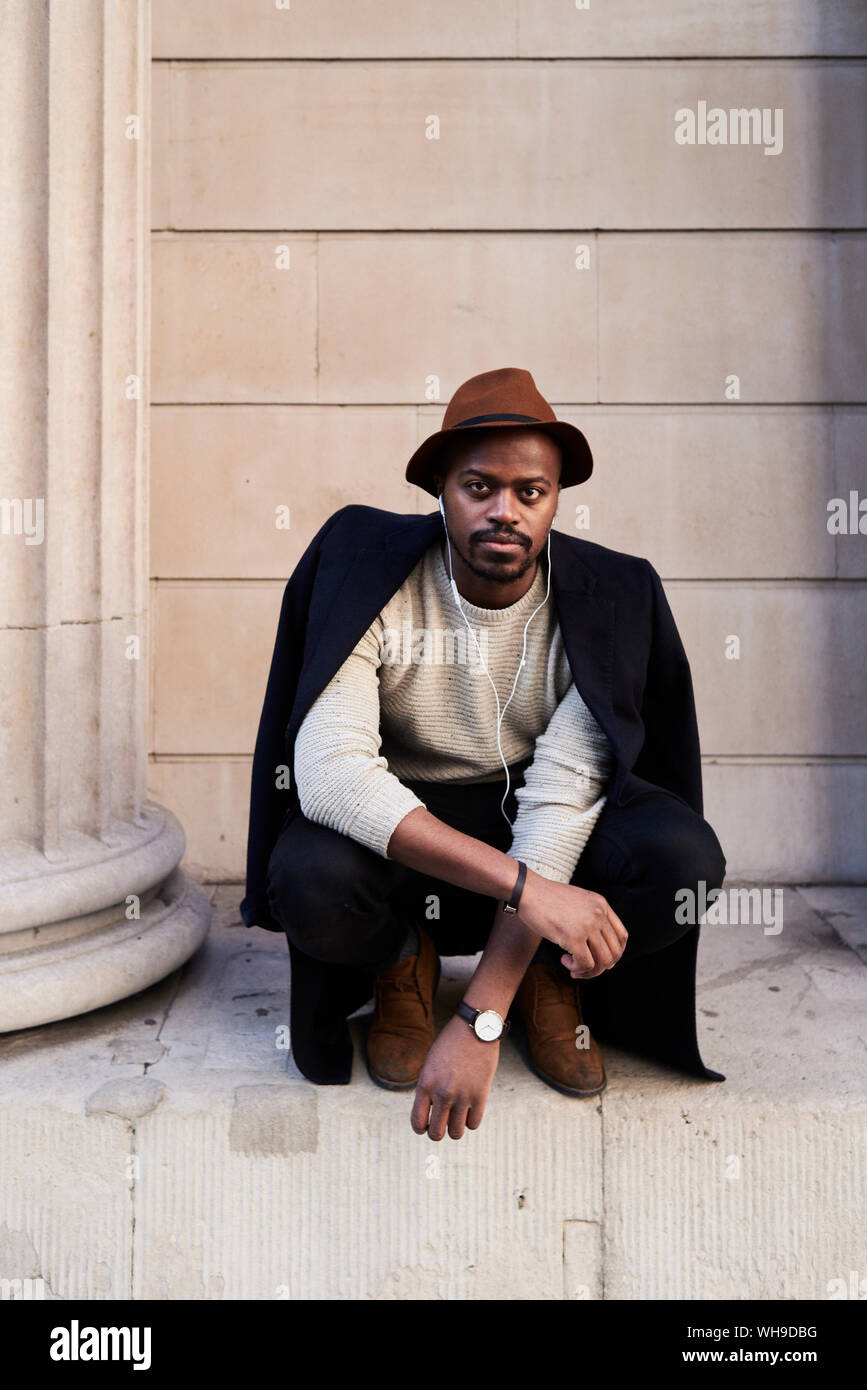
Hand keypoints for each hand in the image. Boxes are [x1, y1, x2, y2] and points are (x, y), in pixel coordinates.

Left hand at [411, 1014, 499, 1140]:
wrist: (475, 1028)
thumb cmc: (450, 1044)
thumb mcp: (430, 1064)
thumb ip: (428, 1088)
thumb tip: (430, 1112)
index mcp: (425, 1084)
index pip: (418, 1122)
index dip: (421, 1128)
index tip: (426, 1125)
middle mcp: (442, 1093)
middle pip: (436, 1134)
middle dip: (437, 1132)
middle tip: (442, 1124)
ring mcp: (462, 1096)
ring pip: (456, 1133)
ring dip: (455, 1129)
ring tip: (456, 1118)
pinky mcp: (480, 1095)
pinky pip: (474, 1124)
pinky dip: (471, 1121)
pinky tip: (469, 1111)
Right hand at [517, 873, 627, 978]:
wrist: (527, 891)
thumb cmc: (546, 898)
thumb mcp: (577, 900)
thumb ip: (590, 916)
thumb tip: (597, 946)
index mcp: (601, 904)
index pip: (622, 936)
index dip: (614, 953)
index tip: (600, 959)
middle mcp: (598, 914)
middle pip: (614, 952)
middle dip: (601, 967)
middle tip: (584, 967)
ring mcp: (587, 925)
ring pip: (603, 962)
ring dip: (589, 971)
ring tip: (573, 966)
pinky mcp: (573, 937)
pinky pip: (585, 964)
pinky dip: (577, 968)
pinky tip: (565, 961)